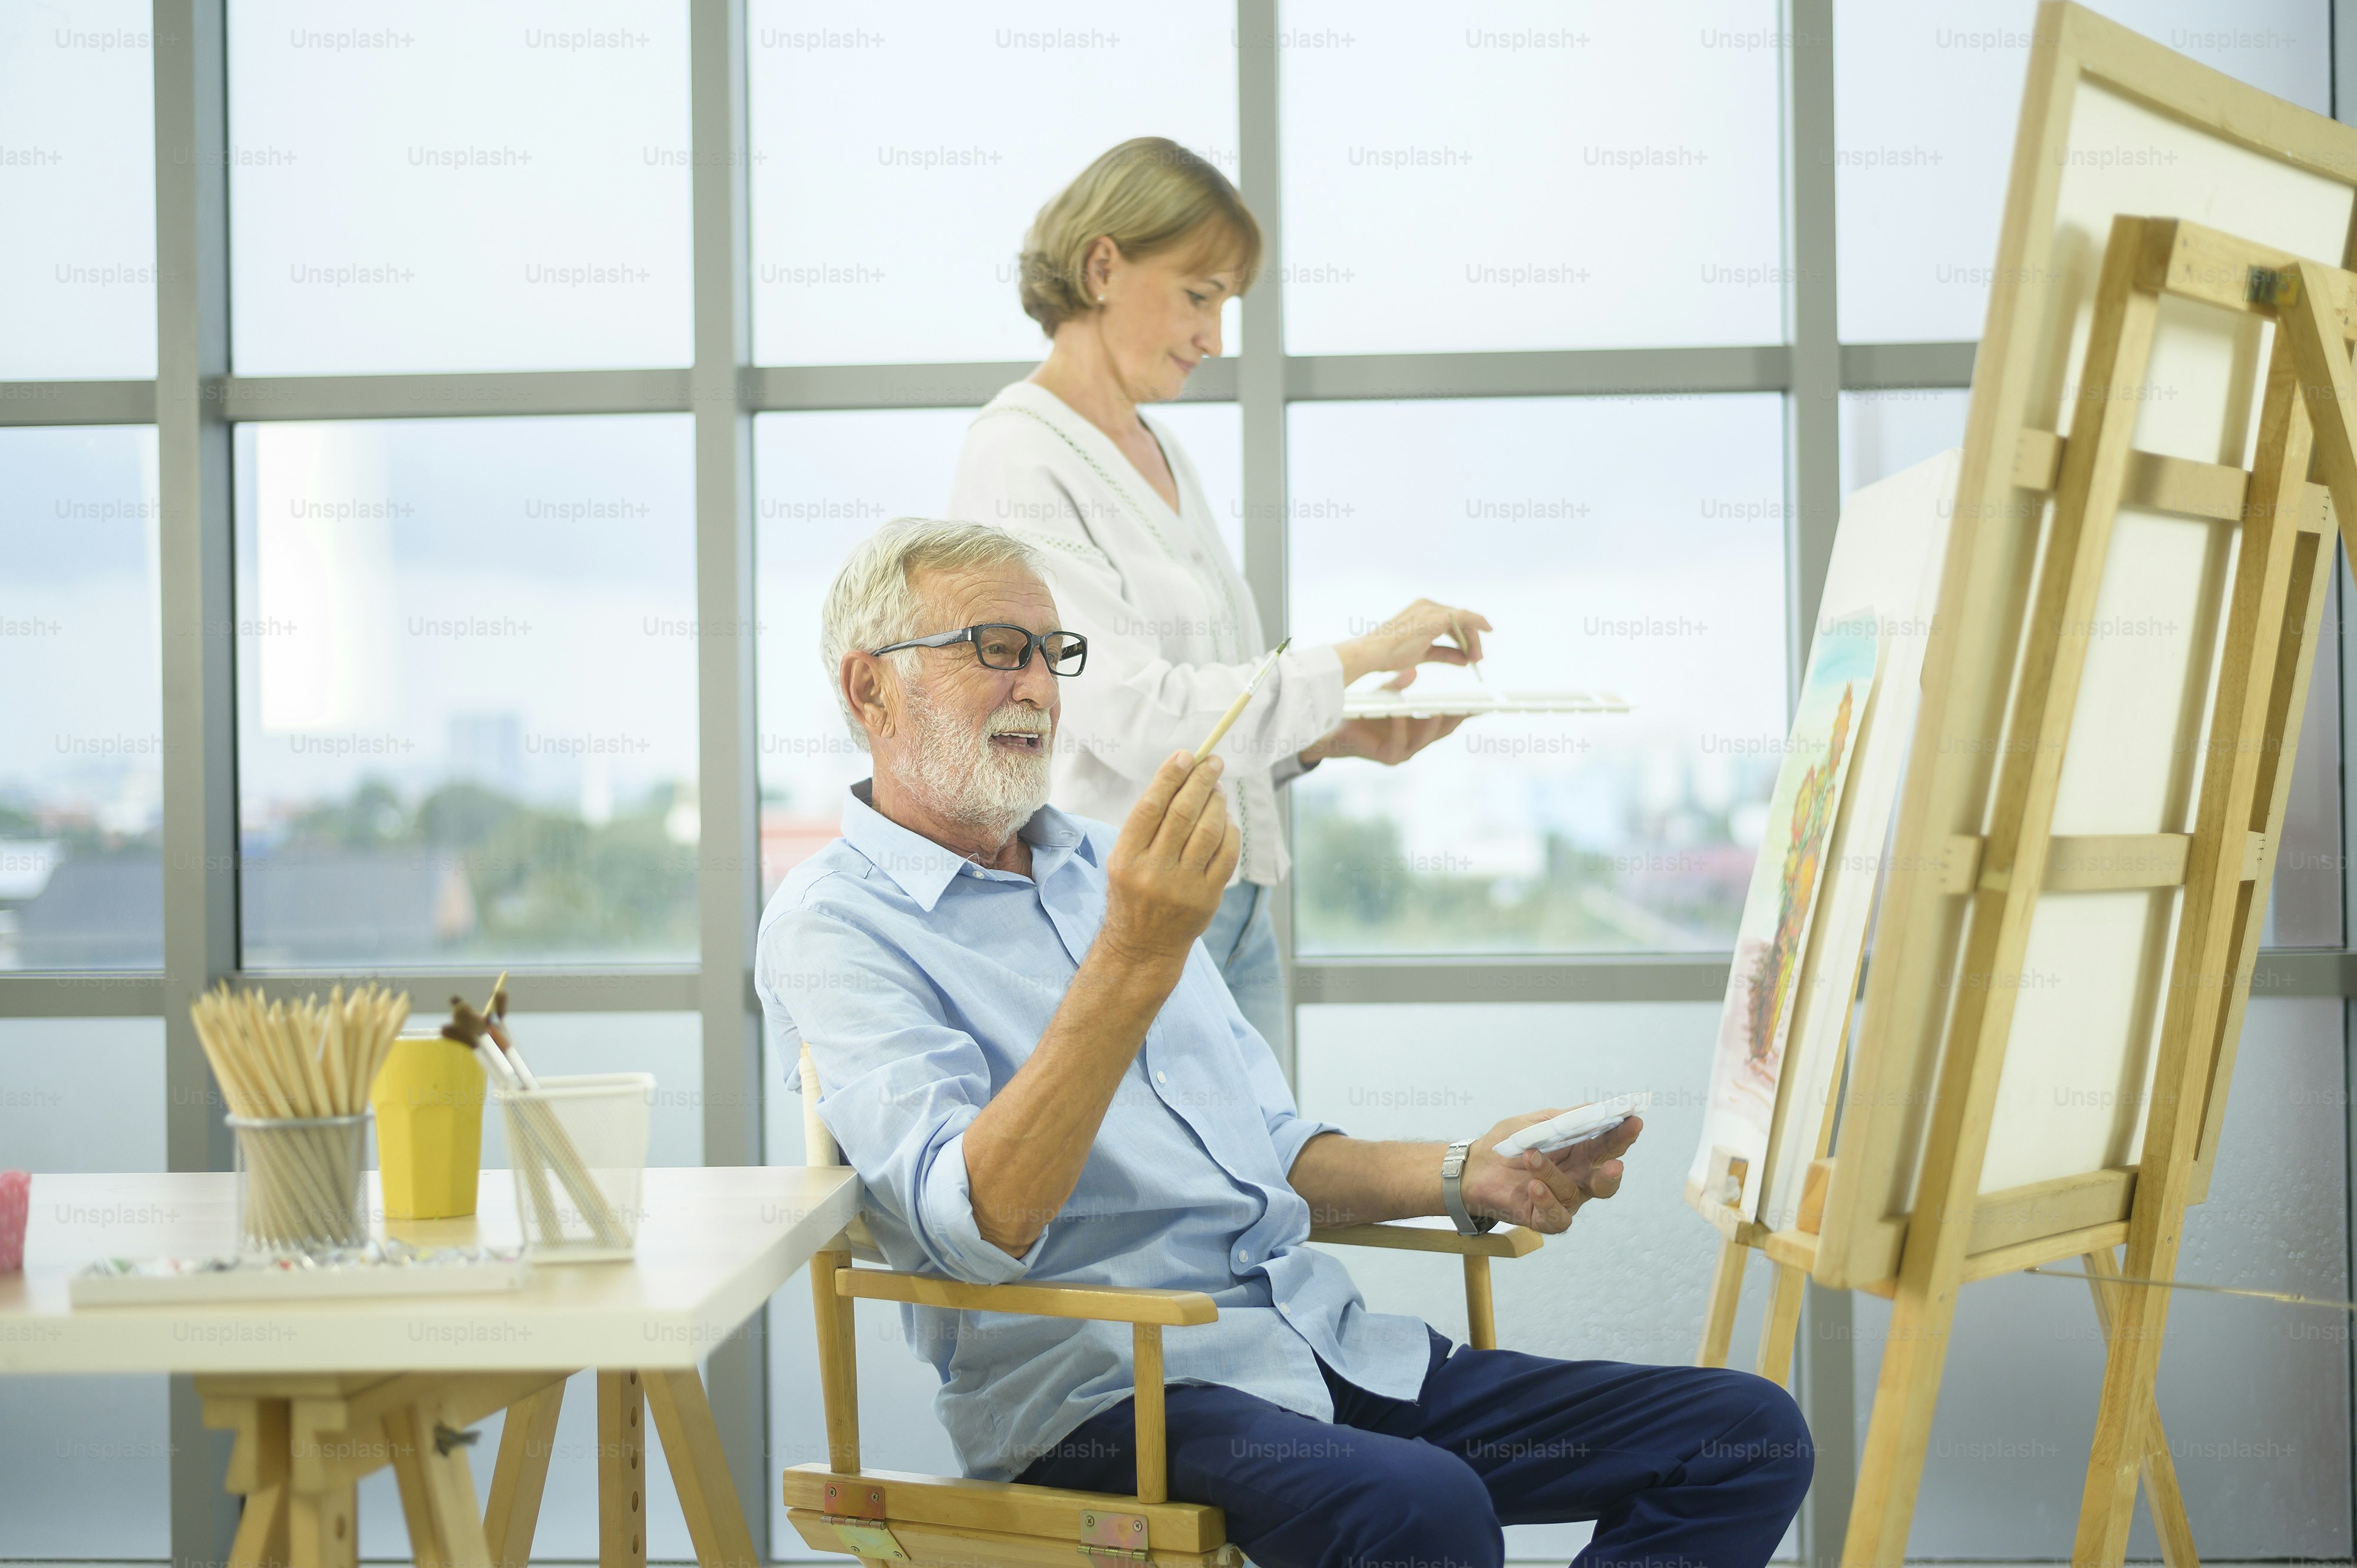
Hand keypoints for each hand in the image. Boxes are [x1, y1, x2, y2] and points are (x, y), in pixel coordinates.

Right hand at [1098, 751, 1240, 967]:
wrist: (1143, 945)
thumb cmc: (1132, 892)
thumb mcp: (1123, 859)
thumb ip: (1146, 825)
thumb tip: (1180, 778)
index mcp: (1126, 857)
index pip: (1151, 807)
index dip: (1170, 776)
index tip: (1186, 755)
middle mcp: (1153, 871)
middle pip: (1183, 813)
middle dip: (1201, 781)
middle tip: (1213, 762)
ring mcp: (1183, 886)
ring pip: (1209, 830)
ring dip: (1218, 802)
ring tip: (1218, 789)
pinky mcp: (1208, 897)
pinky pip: (1227, 855)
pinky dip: (1230, 831)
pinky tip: (1226, 821)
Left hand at [1299, 668, 1465, 767]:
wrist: (1337, 734)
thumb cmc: (1364, 716)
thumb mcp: (1385, 697)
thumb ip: (1399, 686)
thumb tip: (1415, 670)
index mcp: (1419, 729)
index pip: (1447, 720)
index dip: (1465, 712)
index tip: (1481, 702)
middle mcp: (1416, 742)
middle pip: (1443, 731)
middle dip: (1458, 719)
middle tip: (1472, 706)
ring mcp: (1403, 752)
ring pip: (1424, 740)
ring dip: (1433, 725)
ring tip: (1439, 710)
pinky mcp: (1388, 757)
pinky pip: (1397, 742)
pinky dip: (1399, 728)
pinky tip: (1399, 716)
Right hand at [1335, 599, 1490, 685]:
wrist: (1373, 653)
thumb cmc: (1389, 654)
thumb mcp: (1423, 654)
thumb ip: (1445, 654)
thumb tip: (1464, 659)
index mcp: (1421, 611)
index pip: (1451, 622)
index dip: (1464, 636)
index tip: (1473, 650)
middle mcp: (1427, 606)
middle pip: (1460, 620)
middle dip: (1471, 639)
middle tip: (1477, 658)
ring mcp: (1431, 609)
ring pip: (1464, 619)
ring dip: (1473, 639)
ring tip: (1476, 657)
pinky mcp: (1435, 617)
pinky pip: (1465, 616)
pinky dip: (1478, 622)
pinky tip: (1487, 629)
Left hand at [1459, 1109, 1642, 1234]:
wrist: (1474, 1166)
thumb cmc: (1509, 1144)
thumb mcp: (1537, 1123)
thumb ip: (1566, 1119)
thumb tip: (1597, 1109)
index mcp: (1581, 1152)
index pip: (1608, 1145)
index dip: (1623, 1135)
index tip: (1633, 1120)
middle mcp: (1578, 1178)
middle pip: (1605, 1180)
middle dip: (1613, 1172)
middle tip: (1614, 1164)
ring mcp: (1563, 1199)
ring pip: (1574, 1193)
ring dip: (1552, 1173)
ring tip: (1530, 1156)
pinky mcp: (1544, 1217)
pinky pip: (1558, 1217)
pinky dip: (1547, 1201)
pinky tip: (1534, 1187)